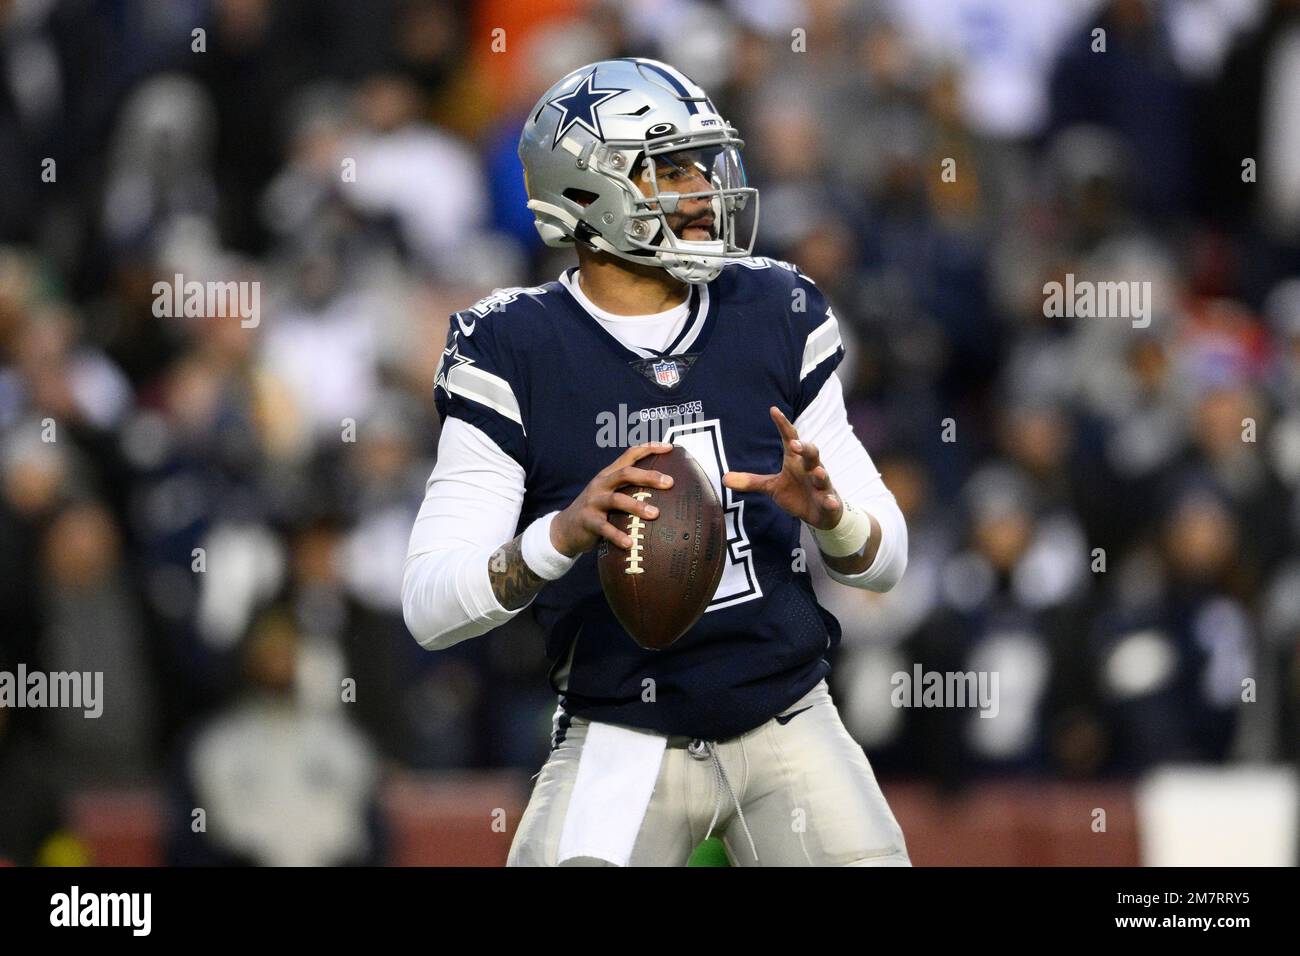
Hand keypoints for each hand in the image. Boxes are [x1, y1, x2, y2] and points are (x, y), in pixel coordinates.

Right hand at [550, 443, 673, 556]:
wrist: (565, 528)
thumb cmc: (597, 510)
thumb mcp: (610, 494)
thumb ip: (630, 489)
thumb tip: (664, 491)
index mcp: (609, 474)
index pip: (630, 455)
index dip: (649, 448)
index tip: (669, 447)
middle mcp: (601, 484)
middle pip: (625, 473)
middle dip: (648, 476)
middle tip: (670, 482)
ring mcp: (593, 502)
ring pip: (616, 499)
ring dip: (637, 506)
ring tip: (655, 514)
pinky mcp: (588, 521)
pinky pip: (604, 528)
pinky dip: (618, 535)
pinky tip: (630, 543)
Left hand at [723, 407, 842, 530]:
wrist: (820, 513)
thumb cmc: (797, 493)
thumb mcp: (772, 487)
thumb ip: (751, 481)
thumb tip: (724, 479)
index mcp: (796, 462)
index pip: (790, 438)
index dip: (783, 425)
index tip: (773, 410)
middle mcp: (811, 469)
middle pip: (811, 453)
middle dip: (805, 448)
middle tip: (794, 444)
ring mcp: (822, 486)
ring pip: (824, 476)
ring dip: (821, 473)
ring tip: (818, 471)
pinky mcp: (829, 502)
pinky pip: (831, 501)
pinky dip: (831, 501)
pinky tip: (830, 501)